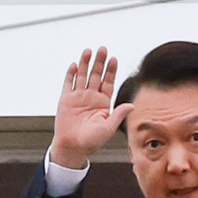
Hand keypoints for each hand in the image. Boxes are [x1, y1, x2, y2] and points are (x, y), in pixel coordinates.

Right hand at [49, 47, 134, 168]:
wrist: (73, 148)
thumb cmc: (92, 141)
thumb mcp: (108, 128)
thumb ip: (118, 115)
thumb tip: (132, 105)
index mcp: (103, 103)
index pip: (108, 82)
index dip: (111, 71)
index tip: (114, 59)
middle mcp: (91, 97)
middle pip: (96, 75)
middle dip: (99, 62)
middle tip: (103, 49)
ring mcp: (78, 97)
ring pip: (83, 76)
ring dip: (86, 63)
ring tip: (89, 51)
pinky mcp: (66, 100)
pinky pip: (68, 83)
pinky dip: (71, 74)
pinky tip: (75, 65)